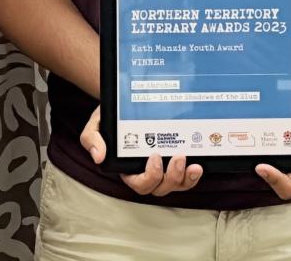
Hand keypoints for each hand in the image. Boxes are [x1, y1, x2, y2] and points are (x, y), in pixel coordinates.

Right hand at [81, 107, 200, 196]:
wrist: (125, 101)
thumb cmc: (110, 116)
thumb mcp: (96, 123)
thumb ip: (91, 138)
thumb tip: (98, 156)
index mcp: (127, 168)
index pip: (139, 183)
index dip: (150, 176)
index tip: (155, 156)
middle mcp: (146, 171)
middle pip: (160, 188)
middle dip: (171, 178)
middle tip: (179, 158)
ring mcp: (163, 167)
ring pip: (176, 185)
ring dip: (186, 179)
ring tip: (194, 166)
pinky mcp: (176, 160)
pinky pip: (186, 176)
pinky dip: (193, 175)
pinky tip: (198, 164)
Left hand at [254, 86, 290, 200]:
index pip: (289, 186)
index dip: (276, 181)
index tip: (262, 167)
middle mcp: (288, 161)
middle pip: (272, 179)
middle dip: (264, 173)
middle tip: (257, 163)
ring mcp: (276, 151)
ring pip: (261, 161)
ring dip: (255, 155)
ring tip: (251, 141)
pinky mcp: (267, 139)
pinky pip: (257, 144)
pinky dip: (253, 139)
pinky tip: (249, 128)